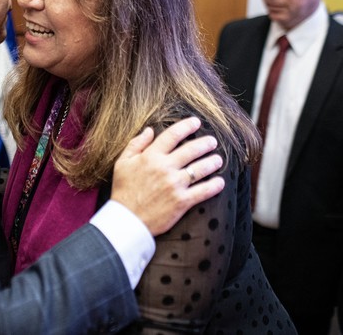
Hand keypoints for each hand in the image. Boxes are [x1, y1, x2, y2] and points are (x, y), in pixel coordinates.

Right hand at [111, 117, 224, 235]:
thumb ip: (136, 144)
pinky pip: (203, 191)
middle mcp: (165, 168)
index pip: (172, 135)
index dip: (186, 126)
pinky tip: (220, 182)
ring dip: (212, 162)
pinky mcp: (181, 202)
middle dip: (205, 143)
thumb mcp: (122, 163)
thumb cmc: (123, 190)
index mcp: (150, 156)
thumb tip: (149, 130)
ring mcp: (174, 185)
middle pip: (191, 150)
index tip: (196, 122)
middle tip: (212, 141)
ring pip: (200, 169)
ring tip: (218, 160)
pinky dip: (214, 186)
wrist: (127, 220)